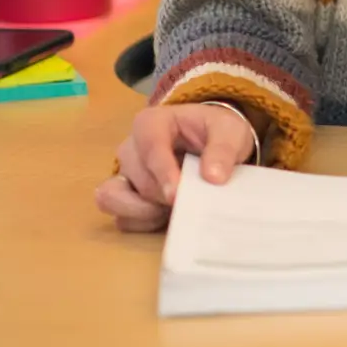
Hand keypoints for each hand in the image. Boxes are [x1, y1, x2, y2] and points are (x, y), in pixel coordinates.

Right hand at [94, 102, 255, 232]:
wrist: (212, 144)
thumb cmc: (216, 132)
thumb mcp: (229, 131)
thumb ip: (223, 148)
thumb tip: (212, 177)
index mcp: (151, 123)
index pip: (150, 147)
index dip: (163, 173)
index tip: (177, 195)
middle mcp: (131, 147)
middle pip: (139, 179)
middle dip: (164, 196)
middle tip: (190, 203)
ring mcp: (125, 174)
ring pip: (117, 199)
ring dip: (147, 212)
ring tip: (174, 212)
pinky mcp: (124, 197)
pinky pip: (121, 218)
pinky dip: (142, 223)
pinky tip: (165, 218)